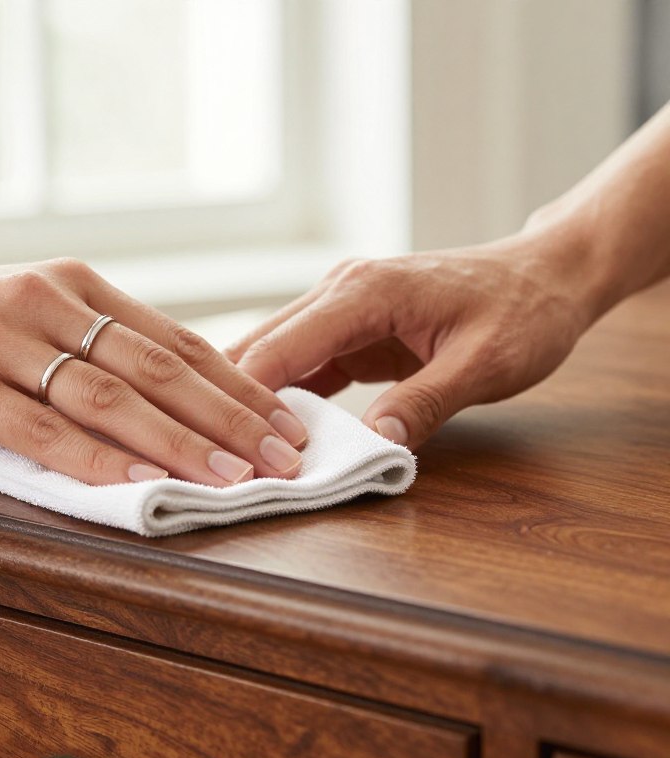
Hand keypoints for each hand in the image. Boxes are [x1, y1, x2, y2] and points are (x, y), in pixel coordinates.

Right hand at [0, 258, 308, 485]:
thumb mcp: (23, 312)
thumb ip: (85, 343)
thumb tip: (162, 397)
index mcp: (76, 285)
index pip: (177, 340)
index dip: (239, 384)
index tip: (285, 421)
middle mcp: (51, 303)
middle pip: (163, 368)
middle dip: (233, 418)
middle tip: (285, 457)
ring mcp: (8, 342)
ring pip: (114, 398)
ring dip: (182, 443)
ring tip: (234, 478)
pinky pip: (45, 429)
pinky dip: (98, 459)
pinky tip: (140, 484)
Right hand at [225, 233, 594, 447]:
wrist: (548, 276)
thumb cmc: (524, 312)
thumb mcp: (483, 364)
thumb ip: (425, 403)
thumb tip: (375, 444)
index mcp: (364, 292)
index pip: (280, 346)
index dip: (252, 400)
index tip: (240, 451)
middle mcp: (340, 291)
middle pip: (261, 347)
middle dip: (239, 402)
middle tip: (227, 461)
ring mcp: (342, 309)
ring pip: (274, 355)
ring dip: (258, 403)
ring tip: (242, 453)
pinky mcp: (351, 330)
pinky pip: (304, 365)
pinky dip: (287, 399)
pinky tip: (276, 435)